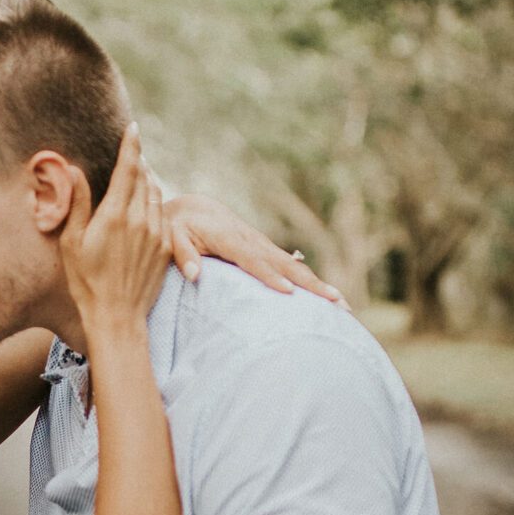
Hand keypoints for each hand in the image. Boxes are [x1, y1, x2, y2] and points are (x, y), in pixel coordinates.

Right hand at [57, 122, 169, 332]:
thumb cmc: (86, 282)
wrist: (117, 317)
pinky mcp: (166, 247)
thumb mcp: (72, 242)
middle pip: (144, 178)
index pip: (127, 169)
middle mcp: (140, 219)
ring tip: (137, 177)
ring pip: (156, 194)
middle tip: (131, 153)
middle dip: (138, 163)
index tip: (133, 127)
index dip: (131, 145)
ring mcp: (156, 233)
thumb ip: (77, 203)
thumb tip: (73, 170)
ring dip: (147, 181)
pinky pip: (163, 215)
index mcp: (115, 214)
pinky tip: (145, 208)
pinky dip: (154, 204)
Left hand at [163, 191, 342, 300]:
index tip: (287, 292)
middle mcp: (252, 241)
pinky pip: (292, 268)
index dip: (269, 276)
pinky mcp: (267, 251)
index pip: (252, 260)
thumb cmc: (177, 226)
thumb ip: (182, 254)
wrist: (193, 208)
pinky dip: (311, 283)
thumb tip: (193, 274)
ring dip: (320, 286)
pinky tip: (327, 299)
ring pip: (295, 267)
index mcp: (229, 238)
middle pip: (286, 265)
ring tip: (343, 306)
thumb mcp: (170, 236)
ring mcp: (263, 246)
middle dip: (311, 284)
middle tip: (335, 302)